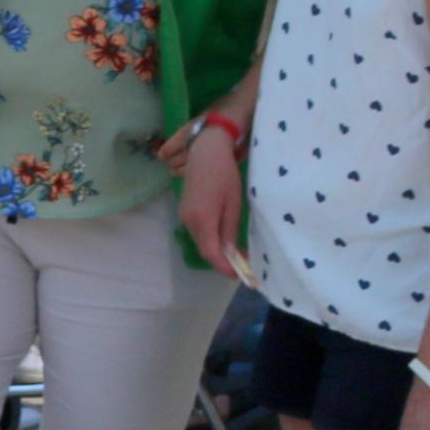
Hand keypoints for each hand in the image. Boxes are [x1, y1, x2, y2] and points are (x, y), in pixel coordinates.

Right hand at [174, 130, 246, 281]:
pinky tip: (224, 238)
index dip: (225, 268)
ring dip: (217, 251)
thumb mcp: (233, 204)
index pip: (211, 253)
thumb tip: (230, 253)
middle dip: (223, 261)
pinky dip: (211, 239)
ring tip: (237, 252)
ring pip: (201, 241)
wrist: (205, 153)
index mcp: (202, 220)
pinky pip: (199, 232)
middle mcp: (189, 221)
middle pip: (205, 250)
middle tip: (244, 265)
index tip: (241, 276)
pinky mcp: (186, 211)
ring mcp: (185, 216)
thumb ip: (229, 230)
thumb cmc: (225, 176)